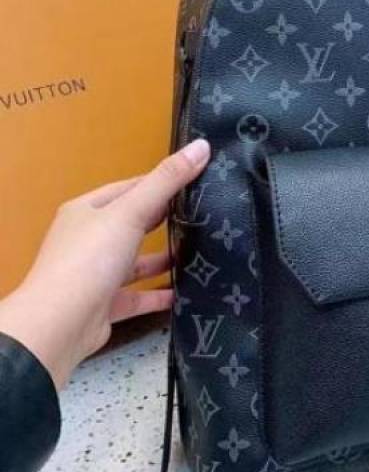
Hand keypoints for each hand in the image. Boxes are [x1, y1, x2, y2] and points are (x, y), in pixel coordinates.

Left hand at [0, 139, 209, 389]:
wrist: (59, 326)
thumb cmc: (90, 259)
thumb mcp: (130, 212)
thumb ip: (167, 181)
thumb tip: (202, 145)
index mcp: (87, 211)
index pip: (129, 189)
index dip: (161, 183)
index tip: (198, 179)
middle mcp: (88, 240)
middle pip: (133, 224)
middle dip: (166, 220)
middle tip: (207, 214)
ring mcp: (95, 275)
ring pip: (137, 262)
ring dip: (165, 259)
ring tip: (202, 252)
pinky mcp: (105, 306)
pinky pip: (138, 295)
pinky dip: (160, 294)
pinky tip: (186, 292)